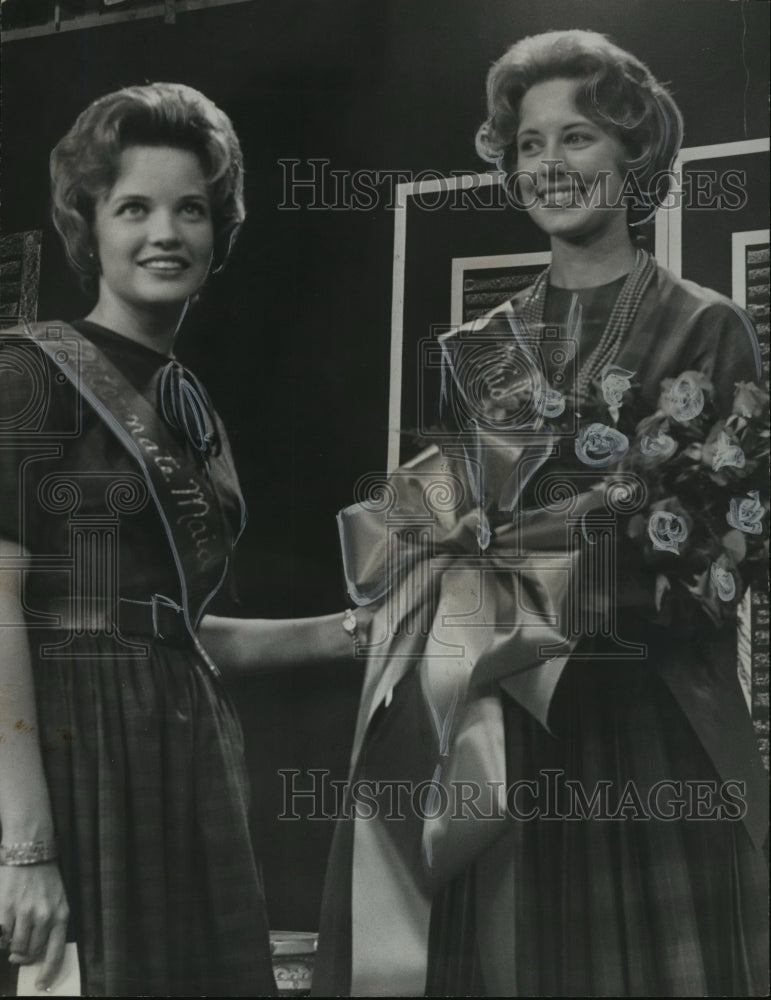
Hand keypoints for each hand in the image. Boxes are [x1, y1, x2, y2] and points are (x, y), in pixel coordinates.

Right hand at [0, 863, 68, 989]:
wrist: (30, 853)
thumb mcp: (58, 900)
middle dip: (24, 956)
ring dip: (12, 945)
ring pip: (16, 947)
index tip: (40, 985)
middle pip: (31, 953)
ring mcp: (24, 913)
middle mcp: (44, 916)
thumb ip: (51, 926)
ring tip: (12, 933)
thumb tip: (35, 954)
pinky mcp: (6, 909)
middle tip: (18, 952)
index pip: (56, 953)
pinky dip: (2, 935)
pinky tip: (5, 924)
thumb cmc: (45, 879)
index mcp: (61, 915)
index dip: (47, 973)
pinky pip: (1, 936)